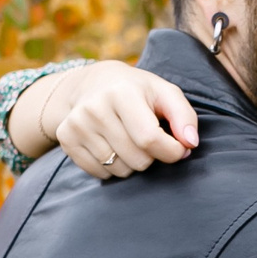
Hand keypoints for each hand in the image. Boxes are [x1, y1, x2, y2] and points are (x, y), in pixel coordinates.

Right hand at [24, 61, 199, 179]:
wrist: (92, 83)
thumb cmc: (137, 91)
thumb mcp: (165, 93)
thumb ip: (184, 116)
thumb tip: (190, 143)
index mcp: (122, 93)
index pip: (150, 140)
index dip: (172, 151)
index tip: (179, 148)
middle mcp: (94, 108)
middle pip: (137, 160)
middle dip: (152, 157)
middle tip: (147, 138)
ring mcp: (77, 124)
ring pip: (119, 170)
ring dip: (132, 163)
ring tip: (128, 140)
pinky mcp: (66, 138)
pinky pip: (100, 174)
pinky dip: (112, 168)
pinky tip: (112, 146)